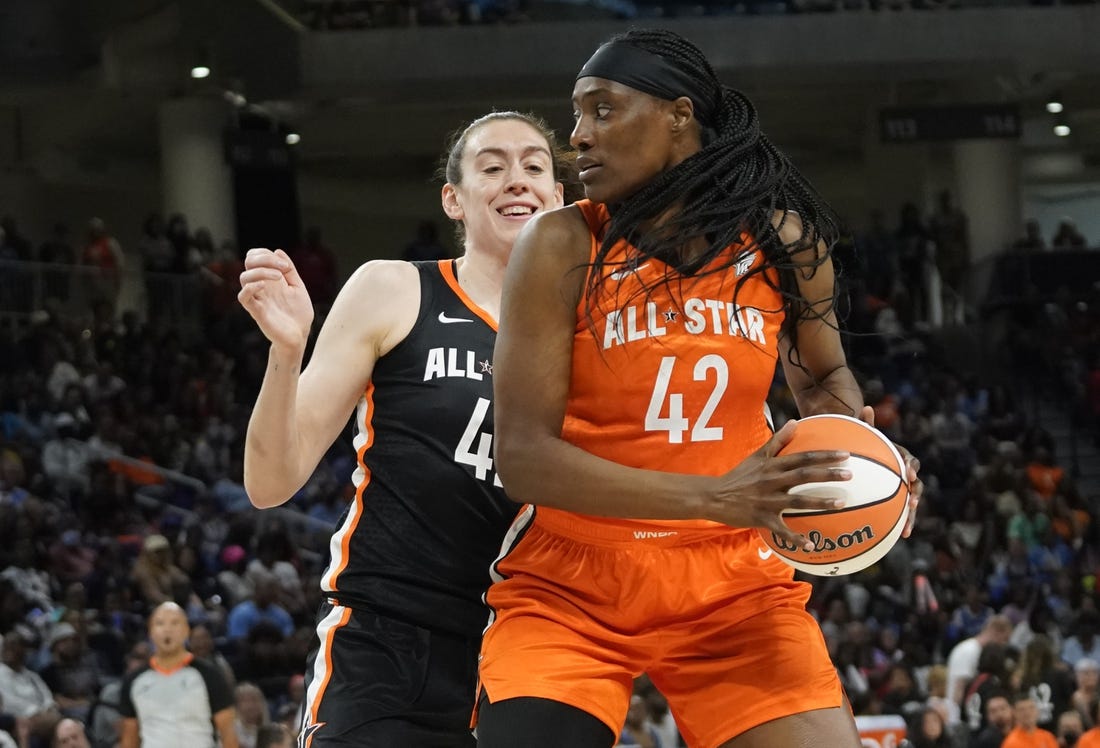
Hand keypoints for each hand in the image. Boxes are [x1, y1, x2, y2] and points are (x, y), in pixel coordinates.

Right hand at [238, 248, 314, 350]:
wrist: (299, 336)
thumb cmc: (298, 313)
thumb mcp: (298, 287)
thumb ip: (289, 270)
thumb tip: (277, 250)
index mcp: (269, 279)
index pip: (255, 257)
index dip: (266, 254)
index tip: (285, 266)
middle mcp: (260, 287)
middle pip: (249, 262)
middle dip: (264, 258)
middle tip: (283, 268)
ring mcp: (257, 298)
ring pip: (244, 277)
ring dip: (262, 271)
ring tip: (279, 278)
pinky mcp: (256, 311)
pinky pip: (243, 297)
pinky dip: (251, 287)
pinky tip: (265, 285)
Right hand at [709, 419, 851, 549]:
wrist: (715, 496)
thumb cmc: (739, 476)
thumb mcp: (756, 455)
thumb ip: (777, 440)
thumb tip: (795, 422)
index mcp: (772, 466)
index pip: (802, 458)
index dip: (823, 456)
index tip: (844, 455)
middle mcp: (772, 481)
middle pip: (803, 476)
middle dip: (828, 474)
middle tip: (850, 474)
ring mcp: (768, 501)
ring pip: (798, 501)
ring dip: (820, 502)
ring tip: (841, 503)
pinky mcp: (762, 518)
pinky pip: (782, 530)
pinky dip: (796, 538)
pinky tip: (812, 545)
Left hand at [859, 406, 922, 537]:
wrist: (864, 456)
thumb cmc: (862, 444)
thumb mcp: (862, 434)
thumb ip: (865, 424)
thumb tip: (866, 408)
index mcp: (900, 457)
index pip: (910, 460)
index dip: (911, 466)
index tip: (909, 473)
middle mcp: (905, 473)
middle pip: (916, 485)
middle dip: (915, 496)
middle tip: (912, 503)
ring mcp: (901, 489)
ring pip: (911, 502)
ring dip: (910, 515)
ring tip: (906, 527)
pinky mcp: (896, 501)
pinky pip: (901, 513)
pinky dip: (902, 523)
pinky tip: (900, 537)